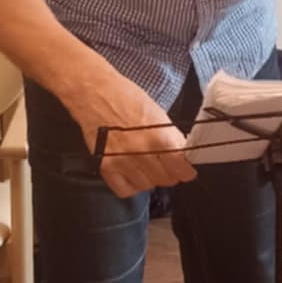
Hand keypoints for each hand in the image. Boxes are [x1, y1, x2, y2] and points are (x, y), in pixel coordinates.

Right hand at [66, 65, 195, 197]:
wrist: (95, 92)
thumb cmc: (126, 97)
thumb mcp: (159, 114)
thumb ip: (172, 138)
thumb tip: (183, 157)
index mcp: (159, 137)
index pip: (181, 169)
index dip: (186, 170)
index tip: (186, 170)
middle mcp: (141, 152)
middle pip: (166, 180)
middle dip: (169, 172)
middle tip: (165, 163)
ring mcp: (121, 161)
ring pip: (146, 186)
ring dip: (150, 178)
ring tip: (146, 163)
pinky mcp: (105, 166)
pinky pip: (125, 190)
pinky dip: (131, 185)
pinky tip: (132, 172)